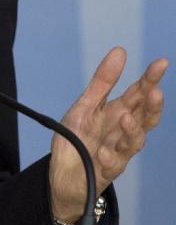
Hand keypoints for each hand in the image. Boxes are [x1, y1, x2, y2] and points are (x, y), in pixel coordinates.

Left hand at [49, 47, 166, 222]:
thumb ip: (103, 82)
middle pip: (144, 118)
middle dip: (152, 106)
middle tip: (155, 92)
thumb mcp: (86, 105)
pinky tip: (104, 152)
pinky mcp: (104, 171)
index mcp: (118, 113)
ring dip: (132, 131)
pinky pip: (111, 166)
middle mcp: (122, 132)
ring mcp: (116, 153)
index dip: (150, 79)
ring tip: (126, 117)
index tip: (162, 63)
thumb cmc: (78, 137)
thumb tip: (120, 51)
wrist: (63, 174)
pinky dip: (109, 158)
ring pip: (133, 143)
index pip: (138, 94)